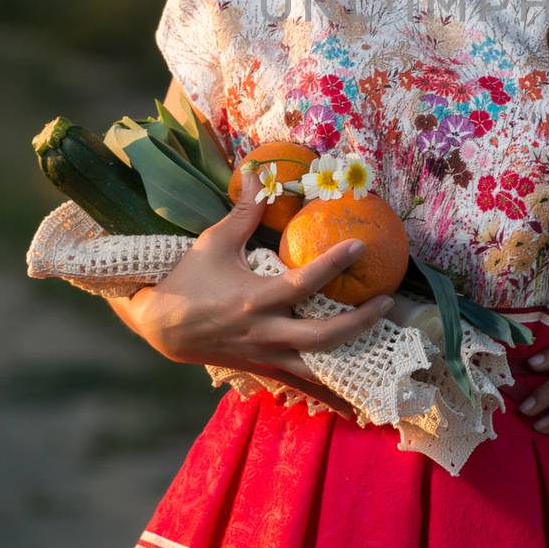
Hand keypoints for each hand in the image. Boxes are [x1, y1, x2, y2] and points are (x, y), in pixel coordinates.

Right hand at [131, 167, 394, 420]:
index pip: (304, 282)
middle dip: (360, 321)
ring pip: (316, 365)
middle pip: (323, 336)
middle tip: (387, 302)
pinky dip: (326, 376)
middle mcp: (265, 331)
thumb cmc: (190, 278)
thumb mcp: (214, 241)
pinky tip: (351, 375)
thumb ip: (243, 210)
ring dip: (351, 352)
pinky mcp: (262, 365)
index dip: (335, 264)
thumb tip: (258, 171)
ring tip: (378, 335)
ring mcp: (265, 354)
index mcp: (255, 299)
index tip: (360, 246)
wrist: (161, 326)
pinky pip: (301, 375)